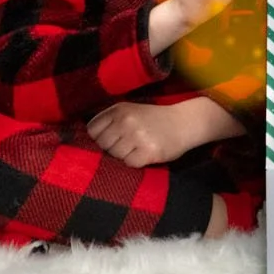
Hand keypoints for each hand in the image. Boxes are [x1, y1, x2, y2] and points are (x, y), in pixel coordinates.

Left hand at [86, 100, 200, 168]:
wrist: (184, 123)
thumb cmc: (154, 119)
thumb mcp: (131, 111)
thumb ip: (111, 121)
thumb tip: (88, 142)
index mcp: (119, 109)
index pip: (92, 130)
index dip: (100, 137)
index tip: (112, 138)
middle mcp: (126, 120)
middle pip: (102, 145)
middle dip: (112, 148)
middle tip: (129, 144)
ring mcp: (137, 136)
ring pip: (115, 156)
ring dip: (124, 156)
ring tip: (138, 148)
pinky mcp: (148, 151)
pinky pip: (129, 164)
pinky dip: (136, 163)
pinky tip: (145, 154)